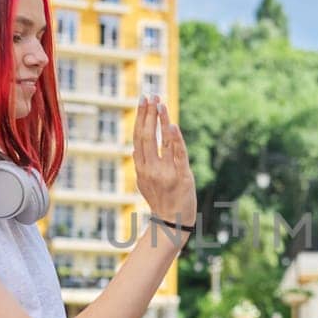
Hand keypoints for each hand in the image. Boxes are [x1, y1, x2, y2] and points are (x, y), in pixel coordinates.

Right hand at [132, 94, 196, 226]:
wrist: (173, 222)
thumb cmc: (161, 201)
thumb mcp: (145, 184)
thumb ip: (141, 166)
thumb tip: (134, 150)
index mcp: (141, 168)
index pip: (138, 138)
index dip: (140, 118)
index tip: (142, 100)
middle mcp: (151, 169)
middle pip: (147, 136)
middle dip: (148, 114)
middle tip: (150, 95)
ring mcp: (166, 172)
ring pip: (161, 142)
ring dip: (161, 120)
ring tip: (160, 103)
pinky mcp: (182, 176)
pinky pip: (178, 155)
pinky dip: (175, 140)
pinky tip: (173, 126)